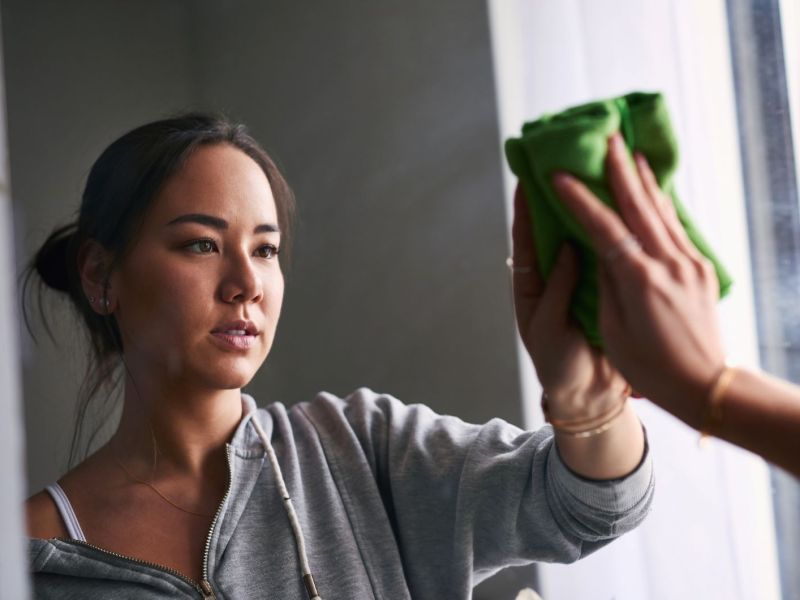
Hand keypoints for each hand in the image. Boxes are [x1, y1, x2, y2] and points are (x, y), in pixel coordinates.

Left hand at [511, 183, 627, 420]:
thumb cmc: (559, 364)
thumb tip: (566, 246)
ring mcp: (582, 280)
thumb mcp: (548, 327)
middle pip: (555, 230)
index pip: (526, 239)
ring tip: (597, 176)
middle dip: (558, 199)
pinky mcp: (607, 288)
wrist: (591, 395)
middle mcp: (556, 276)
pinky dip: (614, 235)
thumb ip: (557, 288)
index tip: (526, 176)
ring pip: (584, 238)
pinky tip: (625, 212)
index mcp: (532, 285)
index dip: (525, 209)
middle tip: (567, 162)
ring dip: (589, 210)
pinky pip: (608, 256)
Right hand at [551, 132, 725, 424]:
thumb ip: (607, 284)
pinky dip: (661, 202)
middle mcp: (667, 264)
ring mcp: (688, 263)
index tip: (560, 174)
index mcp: (639, 281)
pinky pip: (675, 225)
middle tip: (605, 137)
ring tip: (629, 151)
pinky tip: (654, 189)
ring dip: (643, 179)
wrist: (704, 385)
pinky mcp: (699, 268)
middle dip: (618, 169)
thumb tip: (600, 250)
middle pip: (638, 205)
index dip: (580, 198)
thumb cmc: (650, 368)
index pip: (603, 227)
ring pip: (661, 210)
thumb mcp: (614, 329)